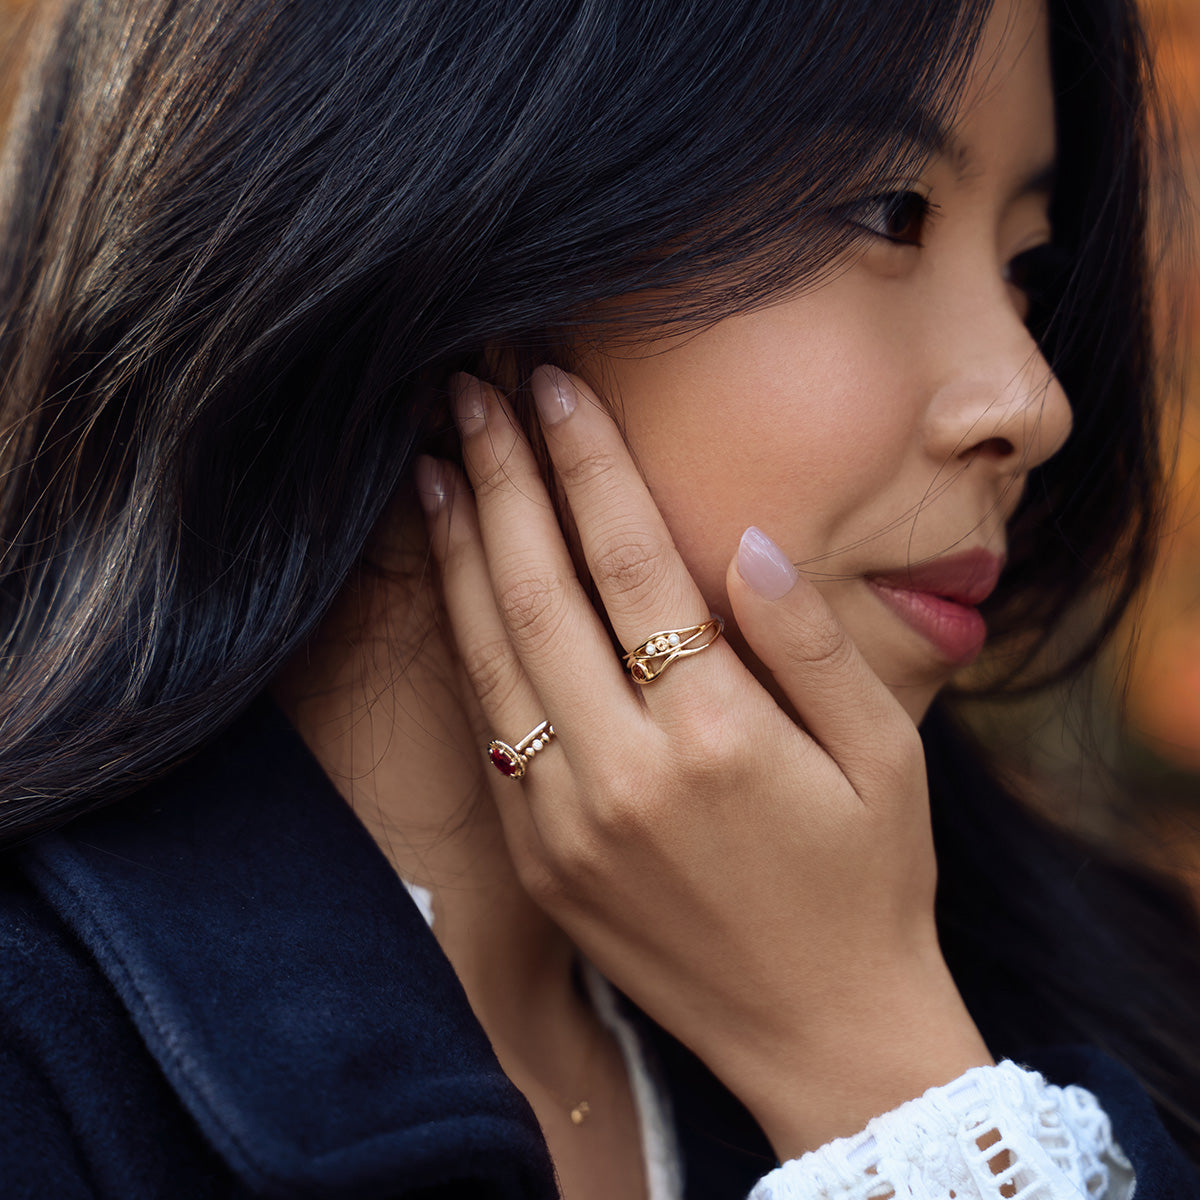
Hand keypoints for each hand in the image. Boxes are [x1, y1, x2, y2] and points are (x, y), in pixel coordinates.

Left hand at [419, 367, 990, 1156]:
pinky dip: (464, 643)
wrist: (822, 1036)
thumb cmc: (870, 883)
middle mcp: (622, 775)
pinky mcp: (537, 861)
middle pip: (537, 590)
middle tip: (471, 389)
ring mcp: (563, 824)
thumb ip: (810, 642)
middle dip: (500, 477)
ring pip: (489, 656)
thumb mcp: (884, 755)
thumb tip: (745, 538)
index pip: (629, 560)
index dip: (585, 461)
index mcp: (716, 737)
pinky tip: (453, 582)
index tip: (551, 383)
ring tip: (436, 464)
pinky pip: (487, 728)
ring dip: (457, 550)